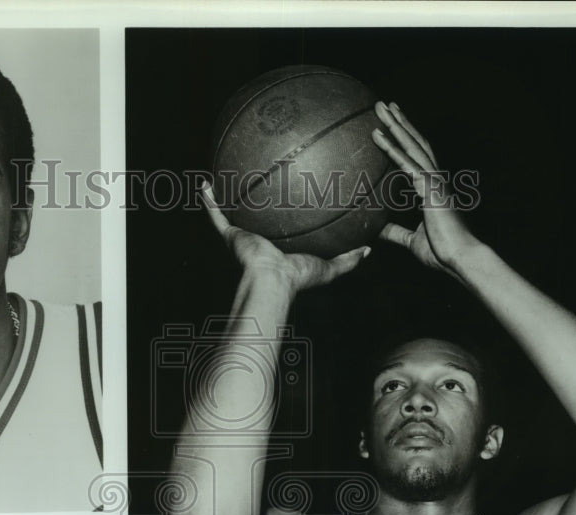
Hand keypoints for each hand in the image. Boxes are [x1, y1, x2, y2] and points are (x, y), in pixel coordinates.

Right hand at [201, 183, 368, 294]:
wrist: (272, 279)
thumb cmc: (298, 277)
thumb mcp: (329, 267)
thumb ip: (348, 259)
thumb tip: (369, 249)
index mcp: (280, 247)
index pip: (284, 227)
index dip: (286, 214)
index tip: (292, 195)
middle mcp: (261, 240)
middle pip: (258, 216)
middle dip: (256, 200)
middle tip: (260, 178)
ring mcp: (244, 236)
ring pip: (234, 211)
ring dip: (229, 195)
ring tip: (226, 174)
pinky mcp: (231, 234)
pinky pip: (216, 214)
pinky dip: (209, 200)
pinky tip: (206, 183)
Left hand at [372, 101, 481, 275]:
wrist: (460, 259)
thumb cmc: (442, 252)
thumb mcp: (411, 241)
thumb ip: (396, 232)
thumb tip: (376, 230)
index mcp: (433, 189)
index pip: (417, 158)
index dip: (406, 139)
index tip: (393, 125)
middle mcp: (435, 179)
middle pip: (415, 143)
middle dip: (401, 123)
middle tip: (385, 105)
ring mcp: (434, 181)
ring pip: (412, 146)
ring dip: (396, 125)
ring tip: (382, 107)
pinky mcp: (431, 188)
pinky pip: (407, 163)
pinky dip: (392, 148)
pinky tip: (379, 135)